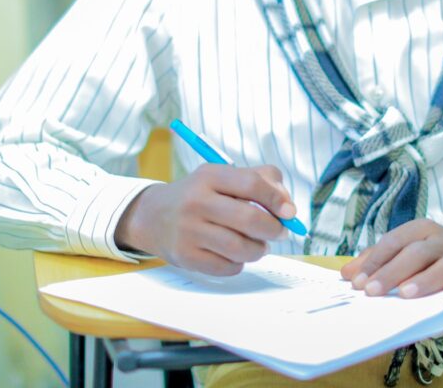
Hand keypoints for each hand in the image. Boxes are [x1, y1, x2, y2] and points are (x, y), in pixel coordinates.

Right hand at [115, 164, 295, 274]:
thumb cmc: (201, 195)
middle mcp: (196, 202)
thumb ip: (262, 180)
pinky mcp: (185, 256)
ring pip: (240, 248)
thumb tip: (288, 207)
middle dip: (273, 230)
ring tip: (258, 245)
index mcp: (209, 176)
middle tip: (279, 233)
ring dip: (259, 250)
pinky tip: (235, 254)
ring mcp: (188, 231)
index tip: (289, 212)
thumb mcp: (223, 176)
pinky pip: (227, 267)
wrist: (153, 216)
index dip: (277, 199)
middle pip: (249, 219)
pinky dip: (239, 263)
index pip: (252, 184)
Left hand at [338, 219, 442, 302]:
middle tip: (371, 292)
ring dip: (426, 280)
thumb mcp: (411, 250)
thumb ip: (380, 261)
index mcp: (422, 229)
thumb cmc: (440, 256)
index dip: (374, 261)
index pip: (393, 242)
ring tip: (406, 295)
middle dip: (392, 272)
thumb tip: (347, 275)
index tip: (355, 282)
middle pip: (416, 253)